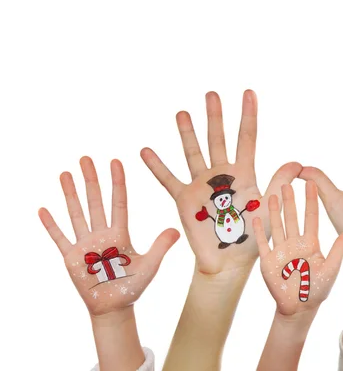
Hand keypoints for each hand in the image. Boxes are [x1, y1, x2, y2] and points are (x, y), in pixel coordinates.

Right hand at [39, 157, 179, 315]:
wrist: (114, 308)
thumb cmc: (133, 287)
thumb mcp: (150, 265)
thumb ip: (160, 247)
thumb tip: (176, 230)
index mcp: (120, 233)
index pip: (118, 202)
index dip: (117, 182)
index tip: (115, 161)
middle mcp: (102, 234)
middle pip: (95, 201)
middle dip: (91, 180)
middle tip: (86, 158)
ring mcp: (86, 244)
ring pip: (77, 213)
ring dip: (71, 194)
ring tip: (65, 173)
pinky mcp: (72, 258)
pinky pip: (60, 238)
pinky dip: (52, 225)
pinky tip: (44, 209)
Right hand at [141, 90, 301, 273]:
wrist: (229, 262)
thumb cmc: (252, 237)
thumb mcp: (269, 208)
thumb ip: (279, 183)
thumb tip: (298, 163)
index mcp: (244, 174)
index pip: (247, 138)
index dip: (248, 115)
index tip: (248, 93)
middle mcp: (221, 174)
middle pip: (218, 139)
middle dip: (215, 117)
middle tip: (212, 94)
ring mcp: (201, 184)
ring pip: (193, 152)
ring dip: (188, 133)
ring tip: (183, 113)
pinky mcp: (185, 199)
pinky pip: (168, 180)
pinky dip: (157, 166)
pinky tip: (145, 151)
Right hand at [254, 182, 342, 315]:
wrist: (299, 308)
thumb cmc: (317, 290)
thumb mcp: (331, 269)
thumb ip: (338, 250)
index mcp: (311, 243)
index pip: (311, 217)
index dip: (311, 200)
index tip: (311, 183)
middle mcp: (295, 243)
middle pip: (292, 217)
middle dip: (290, 201)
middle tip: (287, 182)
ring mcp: (281, 250)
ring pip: (277, 226)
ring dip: (275, 211)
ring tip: (273, 194)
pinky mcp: (268, 260)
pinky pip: (263, 242)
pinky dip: (260, 230)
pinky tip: (257, 217)